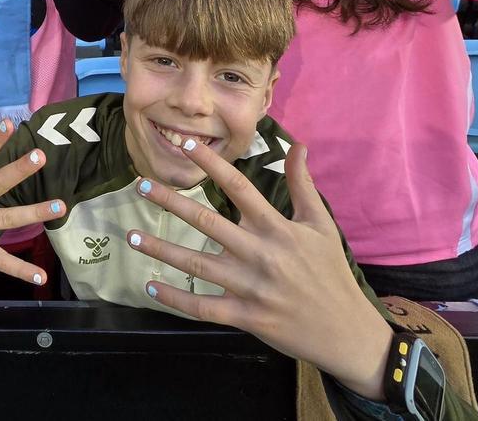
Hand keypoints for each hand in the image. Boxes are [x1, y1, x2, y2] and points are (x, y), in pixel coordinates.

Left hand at [127, 140, 391, 400]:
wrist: (346, 332)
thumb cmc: (330, 273)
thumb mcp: (321, 225)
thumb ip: (303, 184)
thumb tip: (298, 145)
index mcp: (277, 228)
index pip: (238, 187)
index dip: (211, 164)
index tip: (184, 145)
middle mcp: (260, 254)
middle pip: (207, 223)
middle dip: (171, 202)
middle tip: (140, 185)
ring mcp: (251, 287)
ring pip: (197, 266)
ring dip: (161, 250)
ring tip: (131, 236)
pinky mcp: (246, 317)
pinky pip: (203, 308)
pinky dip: (175, 299)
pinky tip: (150, 286)